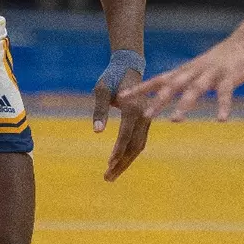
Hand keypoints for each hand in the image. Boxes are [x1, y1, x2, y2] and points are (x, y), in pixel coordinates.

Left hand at [93, 66, 150, 182]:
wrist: (128, 65)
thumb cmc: (112, 77)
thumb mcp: (101, 89)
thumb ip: (99, 110)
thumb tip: (97, 132)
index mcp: (132, 107)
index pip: (125, 135)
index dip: (117, 151)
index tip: (108, 164)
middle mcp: (143, 115)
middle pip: (134, 146)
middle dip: (121, 164)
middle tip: (107, 178)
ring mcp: (146, 118)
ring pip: (138, 146)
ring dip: (125, 162)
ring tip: (111, 175)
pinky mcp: (145, 120)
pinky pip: (139, 141)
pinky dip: (130, 154)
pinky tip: (120, 162)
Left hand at [122, 32, 243, 121]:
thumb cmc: (220, 59)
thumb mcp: (197, 69)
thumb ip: (182, 80)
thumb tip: (163, 93)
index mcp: (185, 71)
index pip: (158, 80)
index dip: (141, 89)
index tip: (122, 98)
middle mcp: (194, 71)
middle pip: (173, 86)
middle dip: (159, 100)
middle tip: (145, 115)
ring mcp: (212, 73)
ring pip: (195, 89)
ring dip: (184, 104)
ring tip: (175, 120)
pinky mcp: (230, 76)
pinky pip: (225, 93)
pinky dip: (223, 106)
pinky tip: (221, 120)